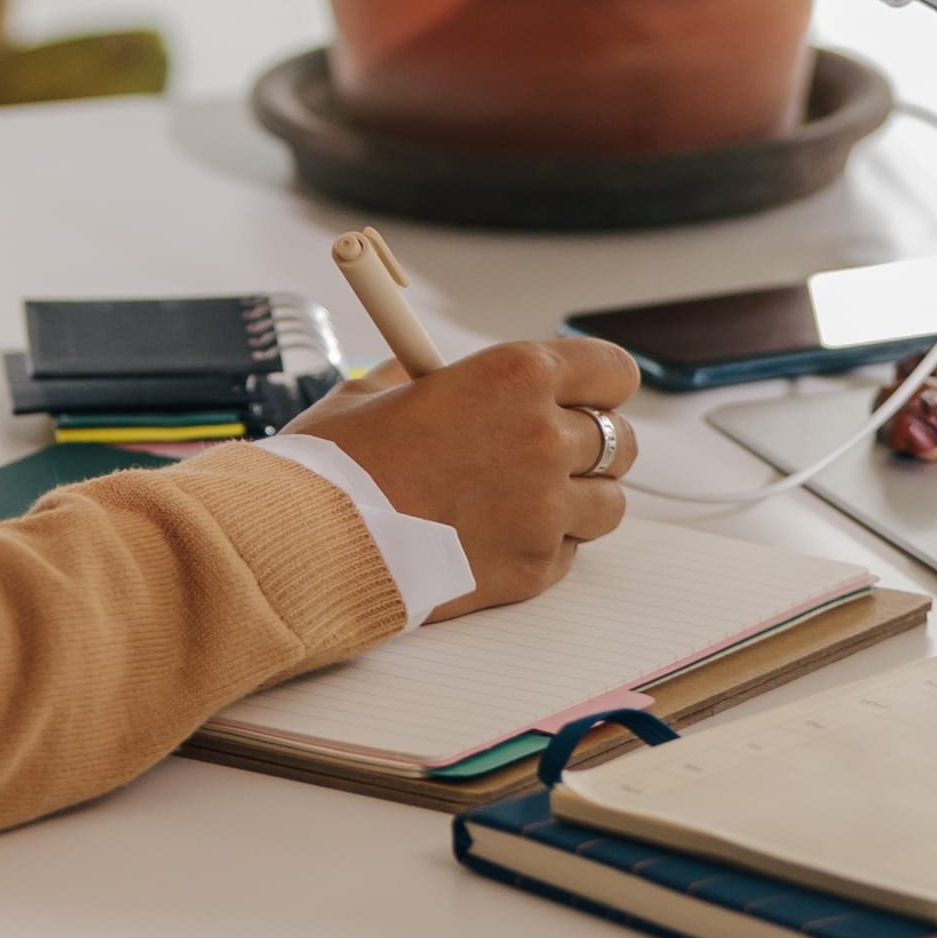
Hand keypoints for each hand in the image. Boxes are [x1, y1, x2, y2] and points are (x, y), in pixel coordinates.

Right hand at [299, 335, 638, 615]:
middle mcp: (543, 437)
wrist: (316, 542)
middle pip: (620, 440)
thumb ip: (422, 377)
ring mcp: (546, 507)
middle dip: (590, 447)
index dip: (598, 386)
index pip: (612, 371)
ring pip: (608, 503)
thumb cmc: (336, 465)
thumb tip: (429, 374)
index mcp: (514, 376)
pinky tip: (494, 539)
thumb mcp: (373, 390)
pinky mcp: (535, 566)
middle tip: (547, 455)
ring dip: (576, 501)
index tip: (584, 397)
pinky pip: (569, 553)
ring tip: (523, 503)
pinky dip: (543, 547)